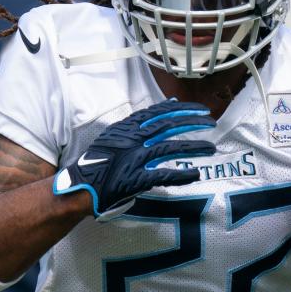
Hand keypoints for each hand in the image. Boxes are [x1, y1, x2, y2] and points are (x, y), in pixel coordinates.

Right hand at [52, 99, 215, 220]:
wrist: (78, 187)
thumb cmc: (99, 162)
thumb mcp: (116, 135)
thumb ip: (140, 123)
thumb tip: (169, 104)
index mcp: (126, 128)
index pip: (158, 112)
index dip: (182, 110)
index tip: (200, 109)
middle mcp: (130, 140)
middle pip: (167, 126)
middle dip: (192, 122)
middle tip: (211, 122)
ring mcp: (132, 159)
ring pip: (168, 148)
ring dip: (193, 148)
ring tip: (212, 148)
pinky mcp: (133, 180)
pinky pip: (161, 176)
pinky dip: (180, 175)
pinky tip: (195, 175)